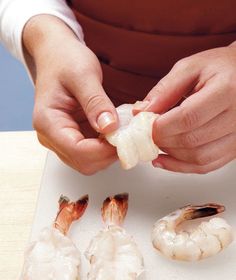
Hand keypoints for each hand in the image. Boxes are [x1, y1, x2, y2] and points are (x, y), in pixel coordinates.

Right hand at [23, 15, 117, 174]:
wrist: (56, 54)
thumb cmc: (65, 60)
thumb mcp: (83, 74)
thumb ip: (96, 102)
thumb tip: (110, 128)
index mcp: (48, 122)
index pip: (78, 151)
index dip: (105, 150)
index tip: (125, 137)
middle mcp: (51, 137)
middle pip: (84, 163)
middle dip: (109, 153)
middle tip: (127, 133)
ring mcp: (61, 141)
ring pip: (90, 162)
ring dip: (109, 151)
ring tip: (121, 129)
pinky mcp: (72, 139)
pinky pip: (92, 153)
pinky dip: (107, 146)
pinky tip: (115, 130)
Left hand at [134, 45, 235, 172]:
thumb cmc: (220, 68)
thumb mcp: (190, 68)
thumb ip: (165, 90)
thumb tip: (141, 112)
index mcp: (227, 90)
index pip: (188, 118)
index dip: (162, 127)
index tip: (146, 126)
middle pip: (192, 141)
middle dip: (163, 141)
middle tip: (148, 135)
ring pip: (199, 158)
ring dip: (171, 156)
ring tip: (157, 144)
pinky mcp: (235, 148)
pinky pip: (207, 166)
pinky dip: (182, 166)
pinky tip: (165, 159)